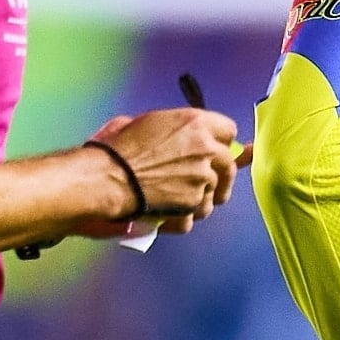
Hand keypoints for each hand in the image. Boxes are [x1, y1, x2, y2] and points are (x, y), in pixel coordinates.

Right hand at [93, 106, 246, 226]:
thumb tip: (182, 136)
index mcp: (196, 123)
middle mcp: (206, 149)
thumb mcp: (149, 122)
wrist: (110, 176)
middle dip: (220, 174)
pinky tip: (170, 214)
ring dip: (202, 198)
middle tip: (208, 181)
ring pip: (216, 193)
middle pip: (229, 164)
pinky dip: (184, 217)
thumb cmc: (121, 147)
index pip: (229, 130)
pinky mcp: (193, 203)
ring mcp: (202, 178)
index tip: (214, 149)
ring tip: (183, 200)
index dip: (220, 141)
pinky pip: (196, 214)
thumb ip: (176, 128)